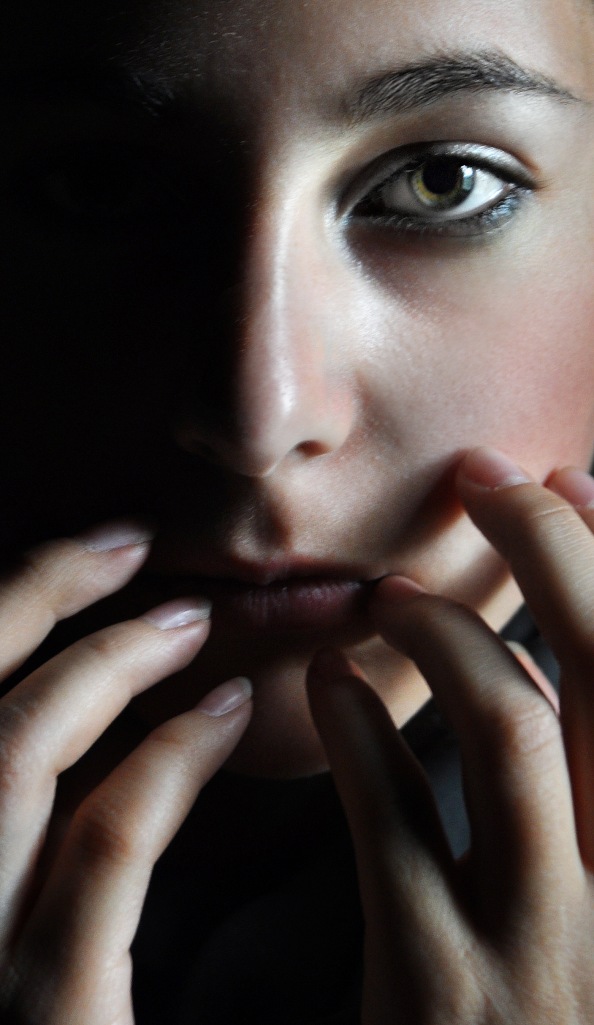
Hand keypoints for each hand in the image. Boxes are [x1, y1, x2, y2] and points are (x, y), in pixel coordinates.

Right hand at [0, 525, 251, 1024]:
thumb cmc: (49, 995)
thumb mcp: (20, 904)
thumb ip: (41, 816)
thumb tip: (132, 707)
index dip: (20, 599)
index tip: (105, 544)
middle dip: (56, 604)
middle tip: (142, 548)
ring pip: (15, 755)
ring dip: (107, 665)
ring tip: (195, 616)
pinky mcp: (45, 1016)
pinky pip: (99, 855)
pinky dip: (160, 764)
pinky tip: (226, 717)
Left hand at [308, 447, 593, 1024]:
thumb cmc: (556, 998)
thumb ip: (582, 774)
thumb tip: (537, 646)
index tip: (568, 484)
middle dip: (550, 550)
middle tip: (485, 484)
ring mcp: (549, 943)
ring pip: (511, 726)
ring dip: (445, 633)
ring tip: (388, 597)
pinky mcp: (442, 984)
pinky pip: (394, 817)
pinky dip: (357, 727)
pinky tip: (328, 684)